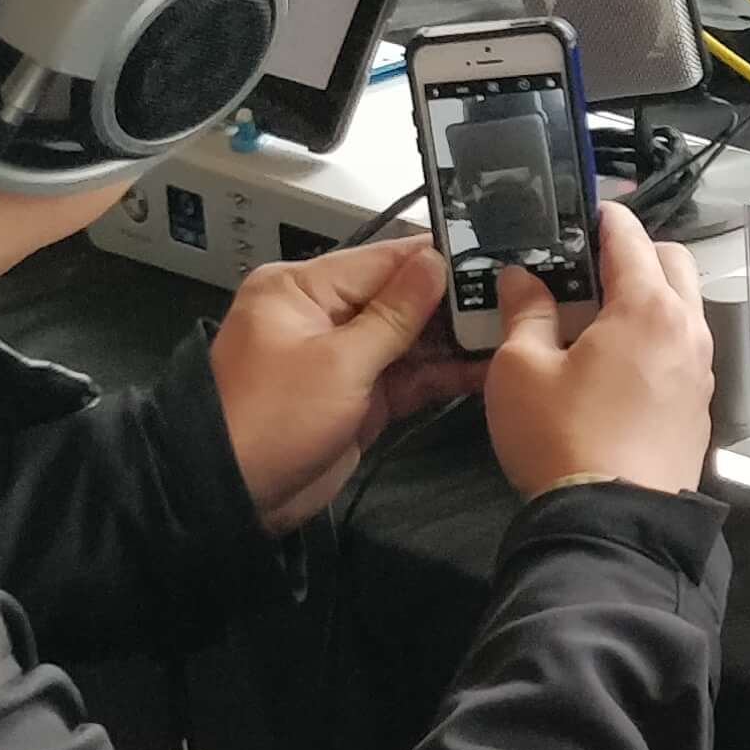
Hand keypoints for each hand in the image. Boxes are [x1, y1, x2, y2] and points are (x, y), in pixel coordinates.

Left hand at [207, 240, 485, 530]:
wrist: (233, 497)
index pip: (382, 260)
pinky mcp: (359, 396)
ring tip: (514, 331)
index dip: (437, 258)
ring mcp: (343, 357)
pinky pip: (407, 376)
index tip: (493, 252)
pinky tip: (486, 369)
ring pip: (409, 338)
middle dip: (453, 302)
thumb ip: (394, 313)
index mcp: (302, 288)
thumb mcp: (338, 361)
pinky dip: (441, 375)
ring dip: (455, 340)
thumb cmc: (274, 419)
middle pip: (400, 297)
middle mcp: (323, 314)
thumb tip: (435, 261)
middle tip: (516, 297)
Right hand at [485, 203, 713, 498]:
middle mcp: (687, 330)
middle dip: (635, 253)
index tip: (580, 214)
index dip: (601, 218)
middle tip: (587, 268)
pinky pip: (683, 353)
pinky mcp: (699, 409)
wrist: (612, 523)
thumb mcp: (521, 370)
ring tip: (595, 320)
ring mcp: (701, 372)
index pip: (630, 237)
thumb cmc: (562, 438)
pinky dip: (656, 342)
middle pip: (672, 264)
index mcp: (647, 307)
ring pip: (683, 309)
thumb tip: (522, 278)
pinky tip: (616, 367)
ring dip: (648, 299)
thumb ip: (525, 312)